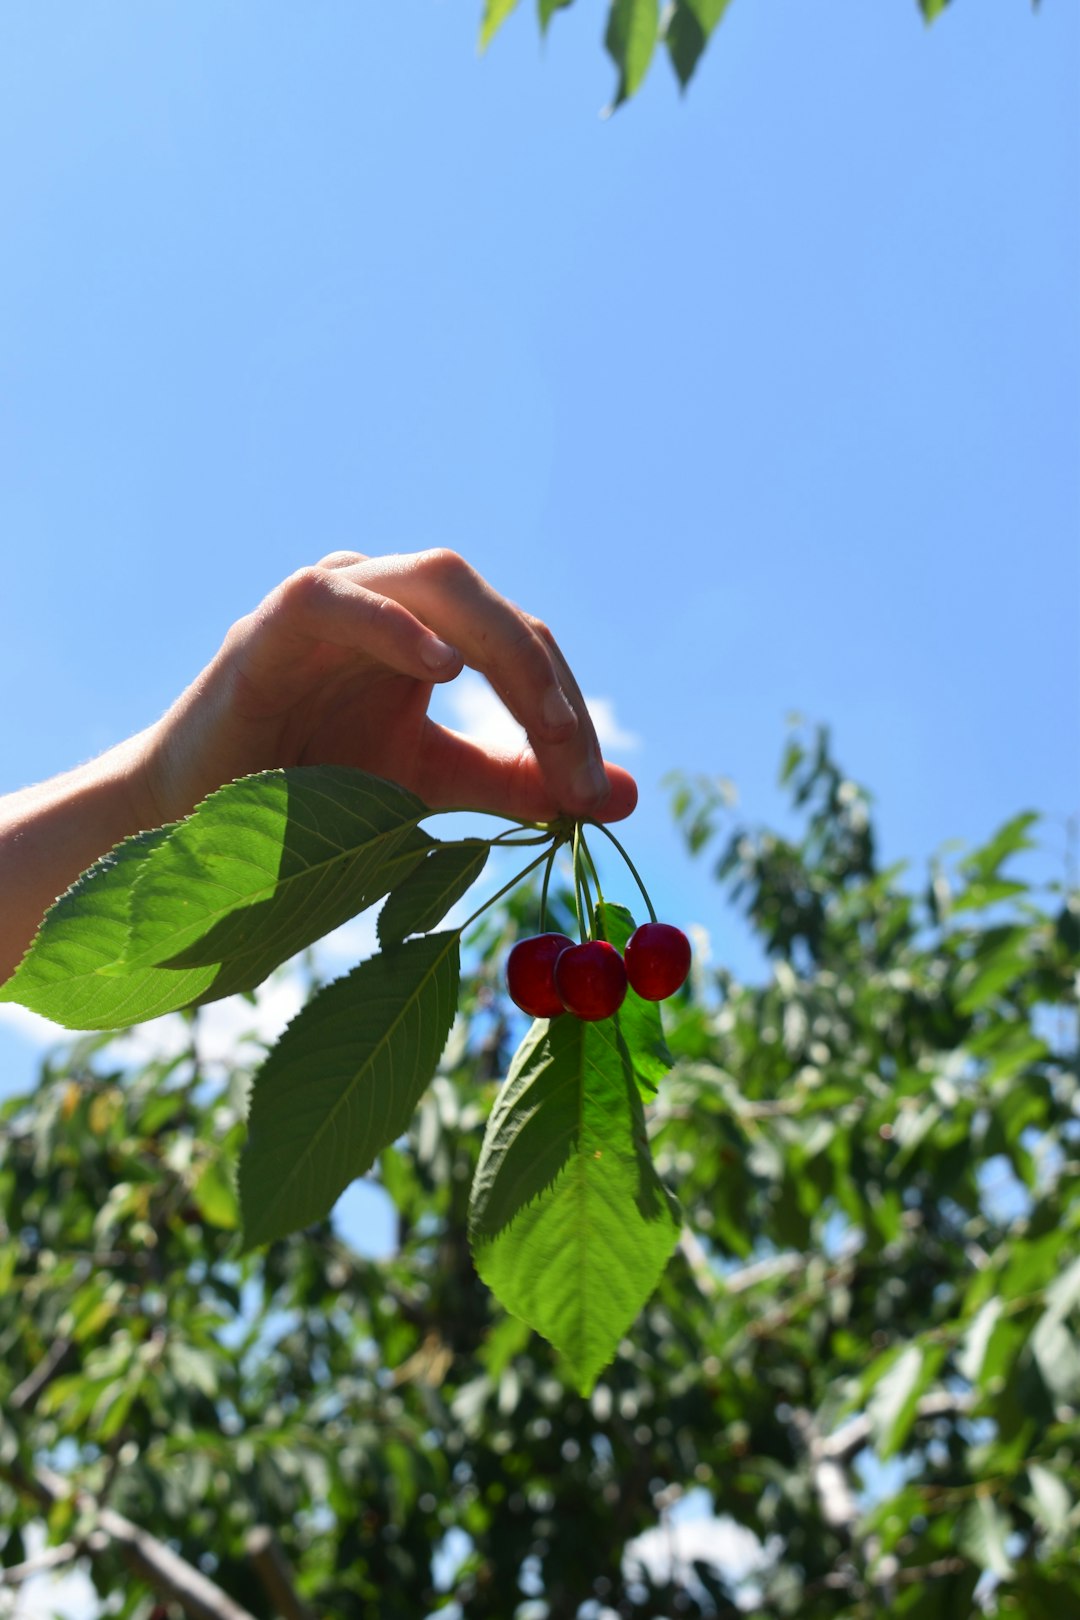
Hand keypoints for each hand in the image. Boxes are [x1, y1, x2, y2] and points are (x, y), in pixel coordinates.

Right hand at [140, 549, 637, 827]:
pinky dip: (394, 625)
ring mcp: (335, 598)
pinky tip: (442, 669)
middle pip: (498, 610)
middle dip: (550, 688)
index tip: (597, 800)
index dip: (570, 718)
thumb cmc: (312, 792)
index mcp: (432, 631)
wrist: (199, 821)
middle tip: (578, 773)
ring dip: (504, 649)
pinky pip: (339, 596)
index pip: (528, 650)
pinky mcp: (275, 620)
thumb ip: (518, 781)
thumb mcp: (432, 784)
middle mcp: (392, 600)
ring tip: (543, 720)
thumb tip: (622, 796)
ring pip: (438, 581)